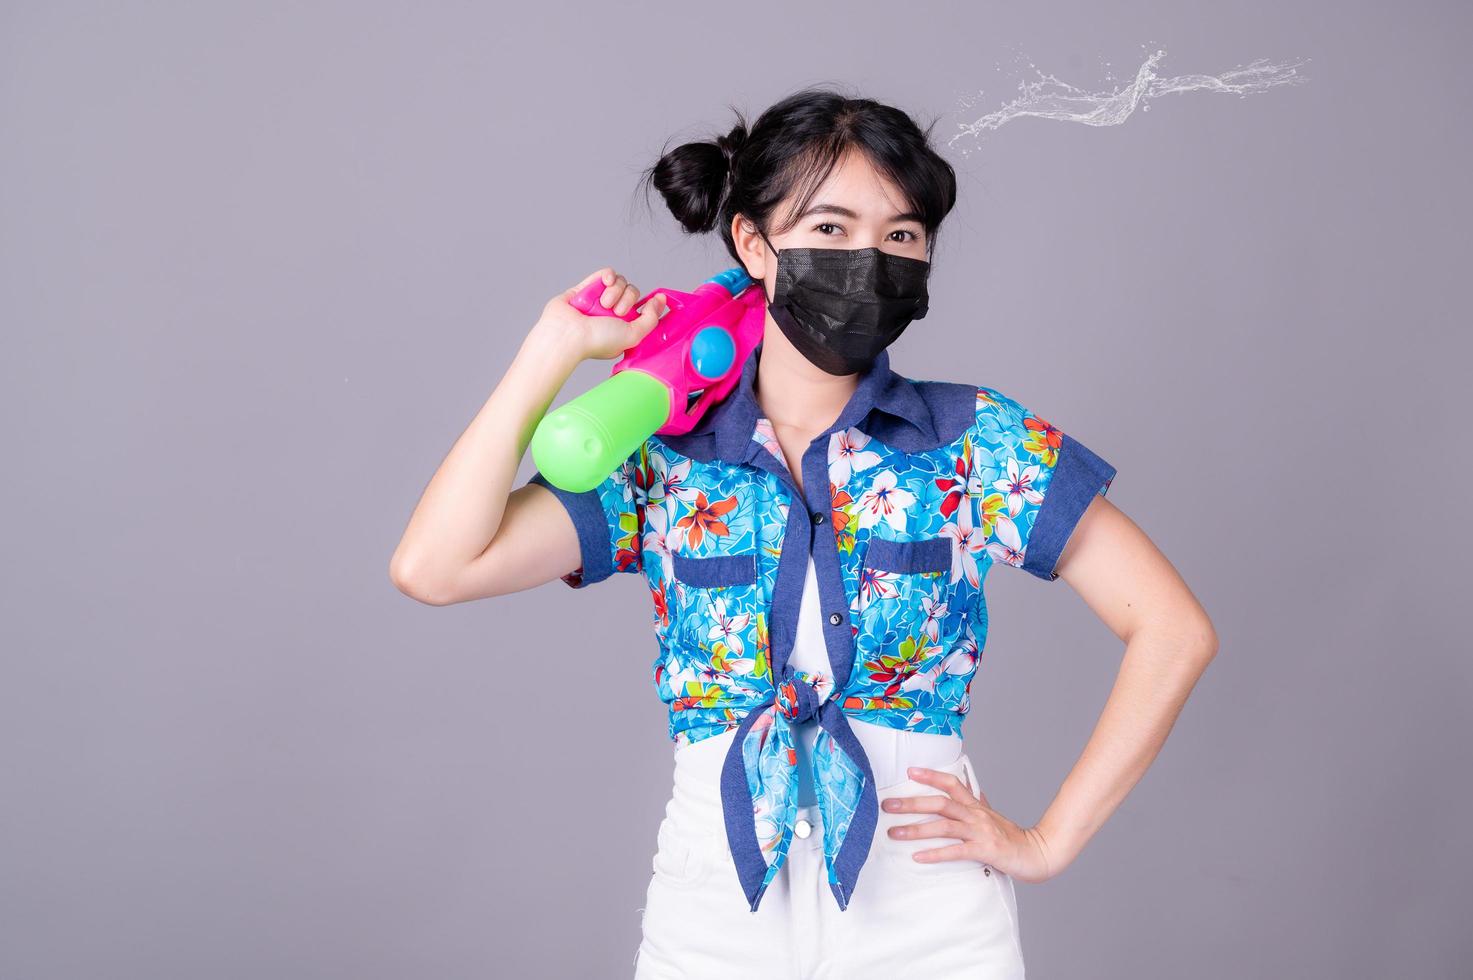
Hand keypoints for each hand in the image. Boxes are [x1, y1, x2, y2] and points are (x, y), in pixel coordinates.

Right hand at [533, 266, 667, 361]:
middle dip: (627, 299)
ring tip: (604, 304)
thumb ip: (651, 319)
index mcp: (623, 326)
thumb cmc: (597, 340)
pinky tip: (605, 282)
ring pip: (620, 282)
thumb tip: (660, 300)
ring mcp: (598, 299)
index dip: (650, 304)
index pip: (642, 309)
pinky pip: (605, 274)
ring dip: (615, 291)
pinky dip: (608, 275)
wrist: (568, 334)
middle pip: (632, 293)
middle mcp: (611, 313)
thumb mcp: (633, 334)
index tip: (657, 299)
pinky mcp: (586, 288)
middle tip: (617, 312)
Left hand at [882, 766, 1059, 883]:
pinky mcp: (984, 851)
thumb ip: (978, 801)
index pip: (951, 784)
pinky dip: (935, 854)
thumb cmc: (1011, 836)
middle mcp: (975, 815)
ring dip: (916, 829)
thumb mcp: (992, 815)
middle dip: (911, 803)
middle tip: (888, 805)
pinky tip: (918, 857)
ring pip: (943, 826)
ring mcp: (979, 832)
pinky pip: (956, 851)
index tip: (910, 772)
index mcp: (975, 805)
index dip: (931, 776)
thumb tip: (971, 787)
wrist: (1037, 853)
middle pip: (939, 803)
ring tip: (894, 833)